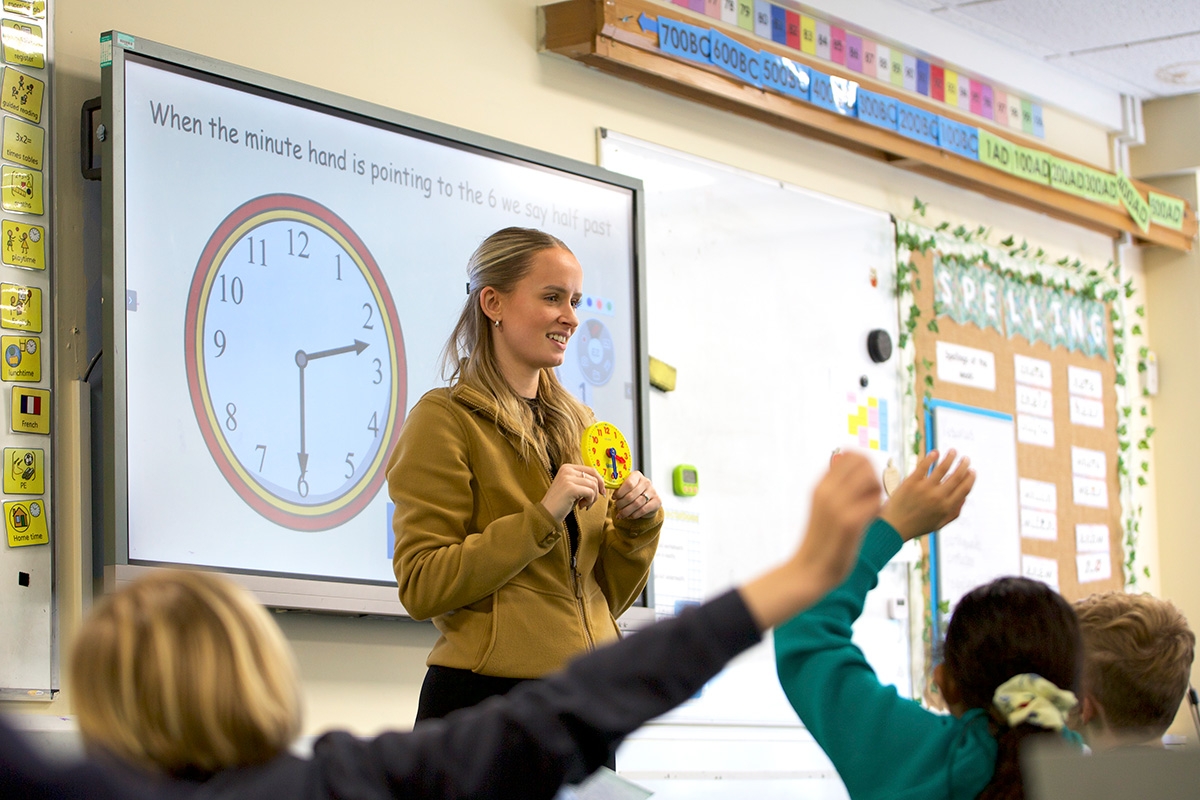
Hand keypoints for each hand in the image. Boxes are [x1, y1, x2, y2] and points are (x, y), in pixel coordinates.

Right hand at [541, 464, 605, 520]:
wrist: (547, 514)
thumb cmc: (561, 503)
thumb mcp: (573, 488)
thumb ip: (583, 482)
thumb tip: (602, 483)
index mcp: (567, 467)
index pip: (591, 470)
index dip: (600, 481)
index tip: (601, 492)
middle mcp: (567, 470)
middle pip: (594, 477)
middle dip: (596, 492)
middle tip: (589, 502)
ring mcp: (568, 478)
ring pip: (593, 485)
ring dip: (592, 498)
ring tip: (583, 505)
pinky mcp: (571, 488)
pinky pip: (590, 492)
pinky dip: (589, 501)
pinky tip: (581, 506)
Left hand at [612, 471, 659, 519]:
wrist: (648, 500)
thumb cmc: (633, 492)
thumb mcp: (626, 488)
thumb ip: (619, 488)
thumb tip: (608, 493)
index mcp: (637, 475)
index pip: (628, 483)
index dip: (620, 492)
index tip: (614, 498)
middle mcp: (646, 482)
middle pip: (631, 495)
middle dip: (621, 503)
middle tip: (617, 507)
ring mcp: (653, 491)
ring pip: (637, 504)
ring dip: (626, 511)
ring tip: (621, 514)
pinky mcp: (657, 501)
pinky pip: (643, 510)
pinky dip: (634, 514)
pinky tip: (629, 516)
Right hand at [791, 451, 883, 593]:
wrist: (809, 570)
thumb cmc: (821, 541)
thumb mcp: (822, 508)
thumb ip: (836, 489)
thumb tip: (856, 470)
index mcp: (820, 486)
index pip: (849, 456)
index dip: (865, 465)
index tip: (866, 483)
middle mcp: (827, 492)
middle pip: (863, 463)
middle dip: (875, 476)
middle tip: (872, 497)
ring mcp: (837, 506)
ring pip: (871, 480)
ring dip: (878, 493)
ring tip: (871, 509)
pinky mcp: (849, 523)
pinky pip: (875, 503)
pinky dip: (878, 509)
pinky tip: (872, 521)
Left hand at [879, 449, 974, 541]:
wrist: (893, 527)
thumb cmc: (917, 526)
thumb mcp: (939, 524)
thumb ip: (954, 512)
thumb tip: (965, 497)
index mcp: (947, 507)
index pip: (964, 489)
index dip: (970, 478)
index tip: (972, 470)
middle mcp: (938, 497)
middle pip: (956, 476)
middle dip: (963, 465)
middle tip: (965, 458)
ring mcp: (924, 489)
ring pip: (942, 468)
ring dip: (950, 458)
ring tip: (953, 451)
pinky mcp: (911, 482)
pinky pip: (923, 466)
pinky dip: (931, 458)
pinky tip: (935, 452)